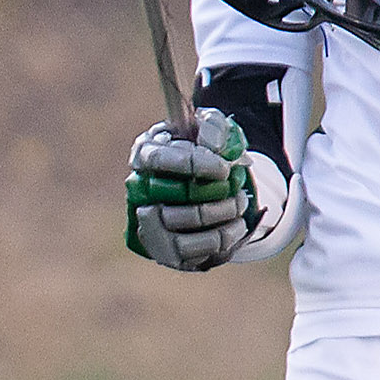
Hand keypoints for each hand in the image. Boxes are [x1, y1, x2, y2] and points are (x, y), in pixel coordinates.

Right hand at [124, 113, 289, 271]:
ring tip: (239, 204)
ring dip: (220, 215)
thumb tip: (213, 144)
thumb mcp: (210, 129)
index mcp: (145, 155)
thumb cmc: (203, 152)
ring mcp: (150, 225)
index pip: (157, 160)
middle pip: (172, 195)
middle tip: (235, 188)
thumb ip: (213, 128)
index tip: (223, 169)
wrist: (204, 187)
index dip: (192, 164)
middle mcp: (140, 191)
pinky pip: (193, 252)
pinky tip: (236, 224)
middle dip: (213, 194)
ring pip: (182, 226)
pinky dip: (223, 239)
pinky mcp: (167, 250)